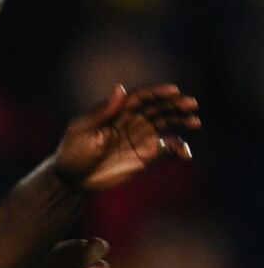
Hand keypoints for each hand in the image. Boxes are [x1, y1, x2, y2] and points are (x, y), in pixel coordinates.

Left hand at [54, 84, 199, 191]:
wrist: (72, 178)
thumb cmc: (73, 151)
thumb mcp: (83, 130)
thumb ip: (104, 112)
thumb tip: (121, 88)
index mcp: (117, 111)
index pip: (141, 97)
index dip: (158, 92)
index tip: (174, 90)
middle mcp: (132, 120)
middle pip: (158, 107)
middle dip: (175, 104)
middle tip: (191, 104)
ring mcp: (141, 136)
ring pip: (167, 123)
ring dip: (182, 121)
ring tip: (195, 122)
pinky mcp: (146, 154)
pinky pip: (167, 147)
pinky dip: (178, 148)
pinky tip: (185, 154)